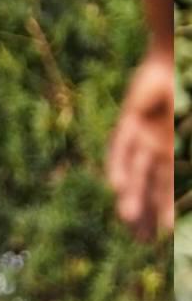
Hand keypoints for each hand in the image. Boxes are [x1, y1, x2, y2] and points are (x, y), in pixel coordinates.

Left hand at [106, 47, 174, 239]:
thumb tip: (191, 196)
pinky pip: (120, 146)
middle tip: (140, 241)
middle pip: (151, 187)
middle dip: (146, 213)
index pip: (173, 190)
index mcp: (181, 153)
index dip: (168, 213)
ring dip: (131, 194)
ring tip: (126, 218)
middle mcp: (162, 148)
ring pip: (134, 171)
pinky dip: (118, 164)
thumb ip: (189, 169)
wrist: (185, 59)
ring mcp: (146, 135)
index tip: (164, 239)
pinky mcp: (130, 119)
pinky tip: (115, 185)